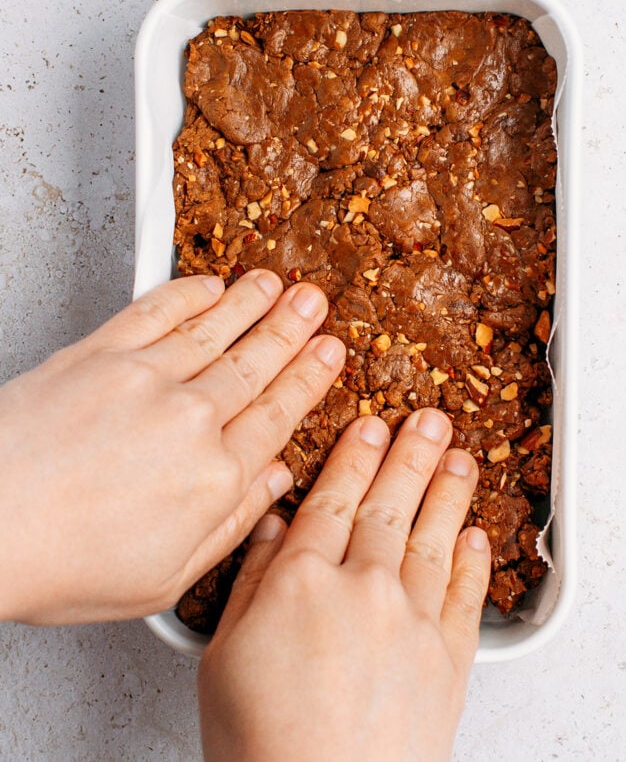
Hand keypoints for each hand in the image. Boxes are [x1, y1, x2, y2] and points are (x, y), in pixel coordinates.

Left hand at [0, 271, 344, 624]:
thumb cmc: (59, 561)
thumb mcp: (164, 578)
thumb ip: (232, 527)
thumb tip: (273, 486)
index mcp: (214, 478)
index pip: (278, 416)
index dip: (308, 380)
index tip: (328, 356)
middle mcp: (190, 419)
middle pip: (256, 366)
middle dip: (292, 331)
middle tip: (315, 305)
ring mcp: (145, 379)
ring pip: (216, 331)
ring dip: (252, 303)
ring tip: (277, 285)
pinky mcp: (100, 353)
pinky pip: (158, 311)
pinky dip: (190, 293)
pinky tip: (211, 285)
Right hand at [198, 409, 490, 761]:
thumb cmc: (262, 748)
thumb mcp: (223, 659)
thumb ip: (249, 582)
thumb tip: (271, 526)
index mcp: (303, 582)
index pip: (333, 501)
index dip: (353, 459)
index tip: (368, 426)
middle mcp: (364, 589)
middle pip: (389, 505)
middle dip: (411, 455)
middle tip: (429, 419)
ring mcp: (413, 622)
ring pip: (434, 537)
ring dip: (450, 492)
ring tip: (461, 457)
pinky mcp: (450, 661)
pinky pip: (466, 595)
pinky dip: (474, 560)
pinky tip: (477, 534)